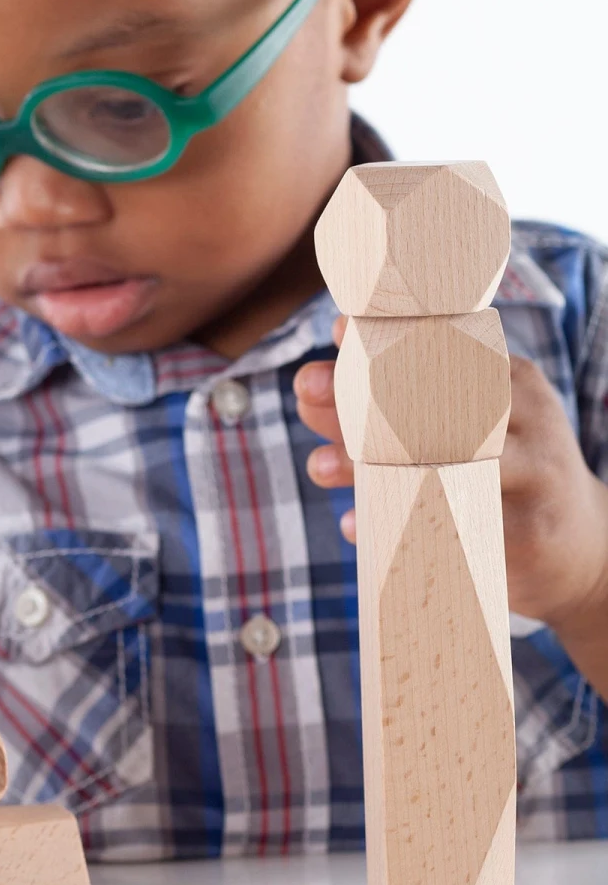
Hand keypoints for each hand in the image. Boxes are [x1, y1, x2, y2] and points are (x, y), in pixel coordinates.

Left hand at [295, 317, 607, 634]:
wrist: (577, 550)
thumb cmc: (499, 475)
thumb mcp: (463, 427)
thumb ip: (393, 407)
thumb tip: (311, 387)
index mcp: (512, 380)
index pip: (450, 349)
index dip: (390, 340)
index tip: (338, 334)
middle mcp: (529, 417)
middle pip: (439, 401)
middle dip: (365, 398)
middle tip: (306, 398)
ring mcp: (536, 473)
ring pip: (444, 461)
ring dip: (369, 465)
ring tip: (319, 466)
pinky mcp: (529, 531)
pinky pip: (455, 527)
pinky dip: (396, 527)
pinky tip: (353, 525)